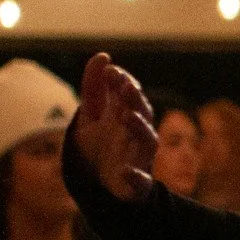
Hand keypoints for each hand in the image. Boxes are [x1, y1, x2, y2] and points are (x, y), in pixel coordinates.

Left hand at [75, 53, 158, 201]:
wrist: (102, 183)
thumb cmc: (101, 144)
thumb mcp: (92, 115)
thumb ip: (94, 87)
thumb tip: (102, 56)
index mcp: (127, 115)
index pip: (129, 94)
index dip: (122, 82)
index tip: (110, 71)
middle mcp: (137, 133)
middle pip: (142, 112)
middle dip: (135, 99)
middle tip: (125, 85)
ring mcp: (139, 156)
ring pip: (147, 139)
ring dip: (140, 127)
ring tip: (128, 117)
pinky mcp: (137, 183)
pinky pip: (140, 180)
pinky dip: (135, 177)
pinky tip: (125, 171)